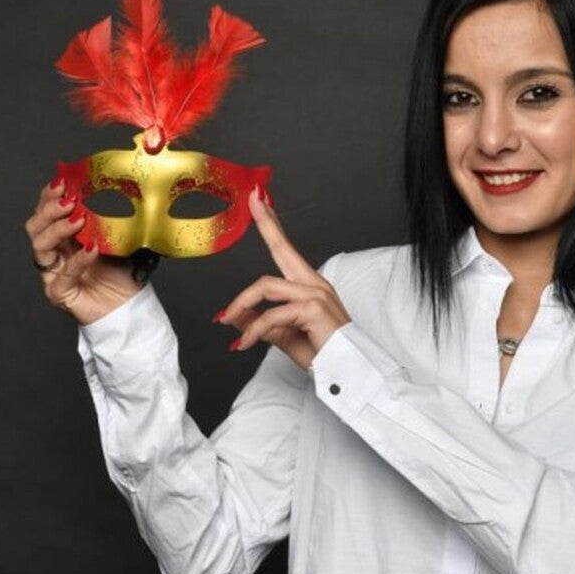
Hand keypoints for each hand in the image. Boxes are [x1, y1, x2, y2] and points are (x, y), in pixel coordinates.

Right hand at [23, 178, 139, 324]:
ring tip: (79, 219)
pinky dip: (78, 260)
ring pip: (39, 246)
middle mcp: (54, 252)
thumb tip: (120, 187)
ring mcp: (53, 272)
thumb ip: (112, 217)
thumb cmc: (120, 273)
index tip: (62, 181)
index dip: (49, 195)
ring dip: (58, 229)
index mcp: (64, 235)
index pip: (47, 210)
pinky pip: (63, 274)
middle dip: (49, 209)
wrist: (128, 306)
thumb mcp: (118, 237)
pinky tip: (92, 249)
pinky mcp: (58, 293)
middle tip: (69, 200)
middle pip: (35, 225)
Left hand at [215, 188, 351, 367]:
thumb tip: (234, 316)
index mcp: (310, 286)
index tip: (262, 203)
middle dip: (266, 222)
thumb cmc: (323, 354)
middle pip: (282, 248)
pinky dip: (253, 331)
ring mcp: (315, 293)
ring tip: (227, 321)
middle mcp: (314, 284)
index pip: (286, 251)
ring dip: (241, 305)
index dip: (272, 226)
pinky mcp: (312, 308)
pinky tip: (244, 344)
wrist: (347, 374)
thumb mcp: (283, 336)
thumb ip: (260, 323)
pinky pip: (270, 315)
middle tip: (253, 199)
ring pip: (265, 287)